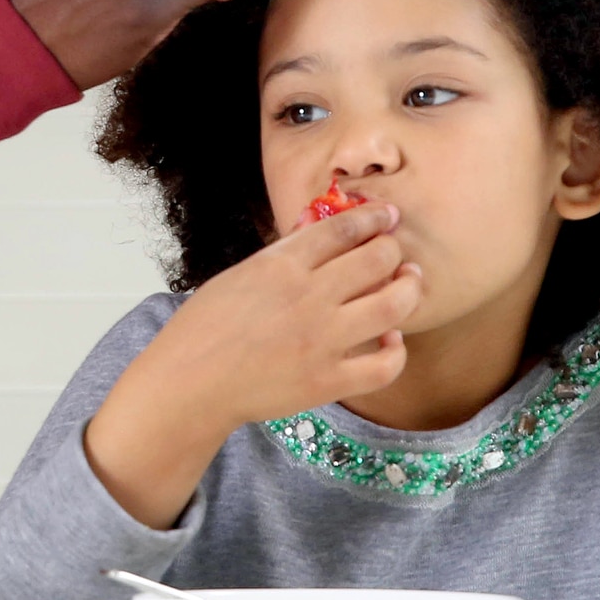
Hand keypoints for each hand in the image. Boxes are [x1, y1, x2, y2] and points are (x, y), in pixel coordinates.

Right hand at [81, 202, 422, 528]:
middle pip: (377, 259)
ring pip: (394, 304)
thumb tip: (319, 232)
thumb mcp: (240, 275)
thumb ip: (283, 255)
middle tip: (395, 252)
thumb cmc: (204, 328)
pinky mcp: (329, 381)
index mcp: (281, 265)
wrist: (191, 383)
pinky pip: (386, 365)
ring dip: (409, 289)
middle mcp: (308, 298)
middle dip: (392, 249)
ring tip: (408, 284)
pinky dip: (396, 350)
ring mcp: (322, 341)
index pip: (343, 229)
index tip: (385, 215)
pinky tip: (390, 340)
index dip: (371, 217)